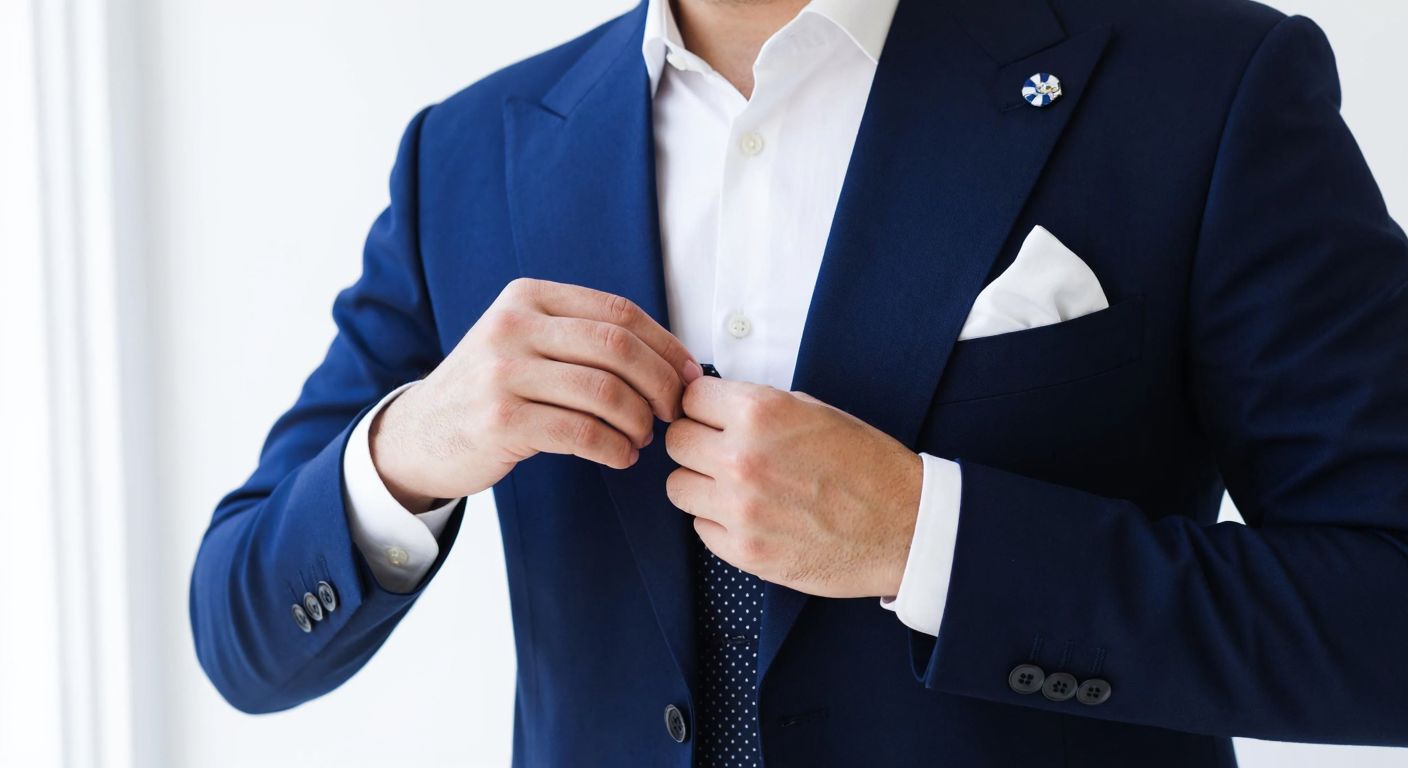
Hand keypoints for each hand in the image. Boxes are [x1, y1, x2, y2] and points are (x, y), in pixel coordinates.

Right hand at [371, 278, 702, 510]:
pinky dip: (614, 448)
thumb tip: (673, 359)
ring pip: (604, 391)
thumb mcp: (526, 342)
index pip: (618, 313)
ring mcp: (502, 373)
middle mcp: (512, 326)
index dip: (665, 345)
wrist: (419, 434)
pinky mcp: (500, 421)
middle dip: (660, 383)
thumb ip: (584, 337)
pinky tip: (620, 457)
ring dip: (639, 421)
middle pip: (617, 347)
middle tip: (674, 412)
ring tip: (642, 438)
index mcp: (528, 298)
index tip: (688, 376)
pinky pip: (581, 432)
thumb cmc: (493, 390)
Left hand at [664, 377, 922, 597]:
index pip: (690, 398)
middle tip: (721, 451)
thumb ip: (758, 407)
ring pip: (678, 487)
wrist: (905, 527)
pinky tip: (751, 516)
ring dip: (701, 484)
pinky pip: (700, 528)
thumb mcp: (814, 411)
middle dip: (697, 443)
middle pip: (676, 442)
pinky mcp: (743, 551)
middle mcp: (741, 458)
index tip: (712, 417)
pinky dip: (718, 522)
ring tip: (734, 486)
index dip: (702, 407)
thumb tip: (713, 405)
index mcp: (761, 413)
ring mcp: (739, 509)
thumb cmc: (867, 465)